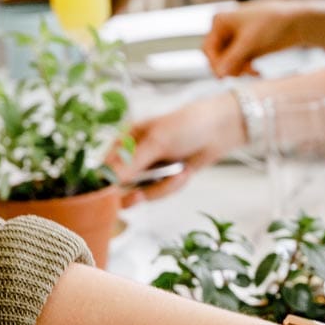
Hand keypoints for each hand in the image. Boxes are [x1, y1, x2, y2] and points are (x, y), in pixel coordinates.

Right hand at [118, 93, 244, 201]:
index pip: (104, 168)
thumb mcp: (157, 142)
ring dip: (162, 187)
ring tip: (179, 171)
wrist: (220, 129)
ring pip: (143, 193)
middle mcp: (132, 155)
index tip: (112, 199)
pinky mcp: (163, 178)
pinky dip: (173, 186)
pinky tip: (185, 172)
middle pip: (121, 186)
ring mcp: (148, 168)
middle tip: (140, 197)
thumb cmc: (187, 125)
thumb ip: (131, 163)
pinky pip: (160, 192)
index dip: (106, 186)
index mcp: (123, 140)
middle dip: (138, 190)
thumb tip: (107, 181)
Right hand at [205, 0, 324, 75]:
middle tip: (243, 74)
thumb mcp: (250, 41)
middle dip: (229, 67)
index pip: (208, 48)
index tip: (224, 77)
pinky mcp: (249, 47)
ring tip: (254, 72)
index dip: (215, 63)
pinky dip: (246, 69)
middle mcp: (226, 29)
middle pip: (218, 56)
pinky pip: (240, 63)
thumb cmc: (273, 23)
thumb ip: (233, 58)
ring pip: (229, 62)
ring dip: (239, 69)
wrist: (299, 21)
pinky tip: (257, 72)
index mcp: (220, 21)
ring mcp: (237, 38)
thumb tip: (219, 74)